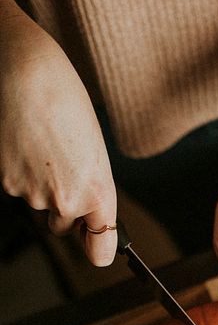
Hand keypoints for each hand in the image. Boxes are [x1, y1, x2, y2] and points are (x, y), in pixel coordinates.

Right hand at [0, 0, 116, 264]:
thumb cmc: (65, 103)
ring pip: (38, 204)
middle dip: (63, 205)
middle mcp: (66, 201)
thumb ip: (94, 191)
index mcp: (97, 194)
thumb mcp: (95, 153)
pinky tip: (25, 144)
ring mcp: (32, 194)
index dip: (99, 249)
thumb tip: (88, 220)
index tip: (97, 245)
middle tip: (62, 166)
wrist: (26, 73)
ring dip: (40, 183)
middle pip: (63, 226)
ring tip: (44, 146)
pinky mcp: (6, 183)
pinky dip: (20, 171)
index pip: (101, 252)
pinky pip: (17, 187)